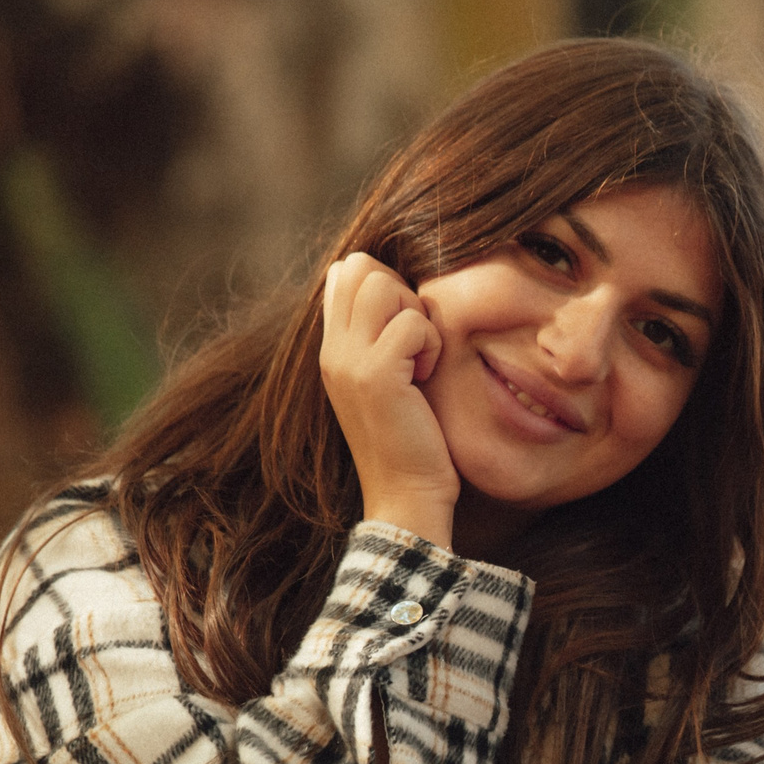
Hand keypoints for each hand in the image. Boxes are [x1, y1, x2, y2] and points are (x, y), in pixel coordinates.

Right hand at [319, 252, 457, 544]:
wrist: (407, 497)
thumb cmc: (412, 440)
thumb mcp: (388, 379)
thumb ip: (381, 335)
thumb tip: (392, 285)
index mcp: (332, 347)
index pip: (347, 270)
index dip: (386, 284)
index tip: (404, 332)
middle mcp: (331, 349)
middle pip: (361, 265)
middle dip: (402, 292)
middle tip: (414, 344)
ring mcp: (347, 361)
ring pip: (383, 284)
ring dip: (416, 317)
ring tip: (419, 362)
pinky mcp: (374, 376)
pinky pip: (412, 323)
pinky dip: (431, 346)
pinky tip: (426, 380)